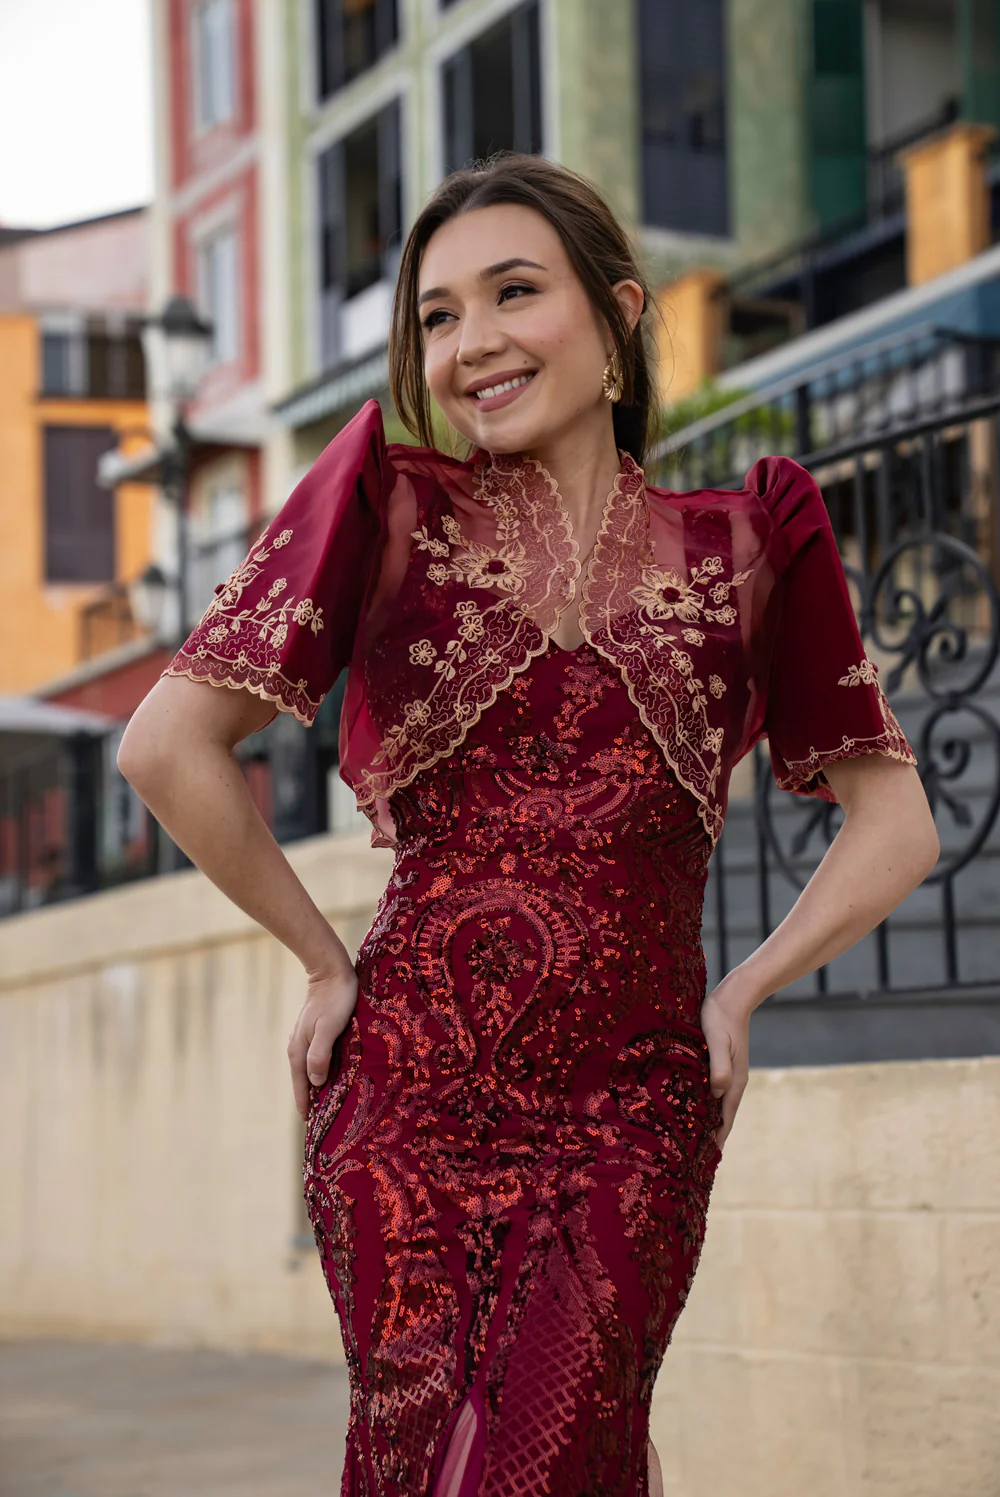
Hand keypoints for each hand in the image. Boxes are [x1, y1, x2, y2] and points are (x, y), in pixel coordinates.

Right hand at [287, 963, 358, 1121]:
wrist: (331, 971)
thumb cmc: (334, 1000)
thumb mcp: (328, 1028)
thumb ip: (319, 1055)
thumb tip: (315, 1083)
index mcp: (298, 1051)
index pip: (301, 1087)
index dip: (306, 1107)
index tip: (312, 1128)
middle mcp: (297, 1048)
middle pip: (303, 1081)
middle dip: (311, 1100)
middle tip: (323, 1123)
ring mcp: (304, 1039)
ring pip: (309, 1070)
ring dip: (317, 1086)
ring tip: (329, 1104)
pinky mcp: (314, 1032)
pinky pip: (316, 1059)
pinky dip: (321, 1071)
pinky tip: (333, 1075)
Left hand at [699, 970, 758, 1150]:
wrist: (732, 996)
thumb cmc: (720, 1018)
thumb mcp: (718, 1042)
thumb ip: (718, 1067)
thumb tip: (717, 1093)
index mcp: (734, 1082)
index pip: (725, 1120)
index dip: (715, 1140)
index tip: (704, 1161)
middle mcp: (732, 1082)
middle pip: (721, 1117)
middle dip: (709, 1136)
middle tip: (690, 1157)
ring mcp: (727, 1074)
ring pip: (716, 1105)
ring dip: (705, 1121)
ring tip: (688, 1138)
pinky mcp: (719, 1064)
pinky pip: (711, 1091)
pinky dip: (702, 1104)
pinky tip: (688, 1106)